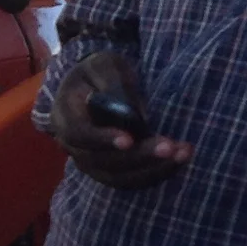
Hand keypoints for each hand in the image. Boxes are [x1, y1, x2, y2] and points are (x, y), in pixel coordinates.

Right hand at [50, 53, 191, 189]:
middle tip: (169, 146)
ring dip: (153, 168)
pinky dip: (157, 173)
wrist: (94, 88)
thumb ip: (114, 84)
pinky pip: (132, 180)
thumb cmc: (97, 73)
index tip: (129, 139)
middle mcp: (73, 147)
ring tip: (182, 152)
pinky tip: (179, 159)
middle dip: (139, 156)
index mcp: (64, 117)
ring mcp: (91, 163)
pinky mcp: (110, 171)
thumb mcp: (104, 65)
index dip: (102, 140)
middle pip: (102, 161)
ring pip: (119, 177)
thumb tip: (133, 114)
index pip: (79, 134)